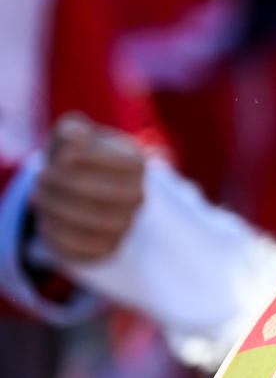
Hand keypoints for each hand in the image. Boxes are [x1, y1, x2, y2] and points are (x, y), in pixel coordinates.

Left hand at [30, 113, 144, 262]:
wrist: (77, 190)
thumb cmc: (73, 156)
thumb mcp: (73, 135)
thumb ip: (73, 130)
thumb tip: (74, 139)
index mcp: (135, 163)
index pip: (123, 163)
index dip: (88, 159)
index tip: (61, 156)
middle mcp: (137, 195)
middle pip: (104, 193)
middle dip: (64, 184)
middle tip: (40, 177)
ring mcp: (125, 224)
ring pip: (92, 222)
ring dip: (55, 208)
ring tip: (37, 198)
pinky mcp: (108, 248)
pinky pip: (81, 246)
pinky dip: (56, 232)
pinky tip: (46, 220)